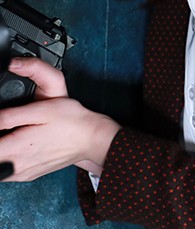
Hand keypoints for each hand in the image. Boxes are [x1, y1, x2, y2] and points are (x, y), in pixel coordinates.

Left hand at [0, 58, 119, 180]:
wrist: (94, 139)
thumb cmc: (71, 121)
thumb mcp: (41, 110)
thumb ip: (11, 116)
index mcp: (17, 148)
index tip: (3, 128)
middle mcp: (17, 166)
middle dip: (0, 143)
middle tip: (9, 132)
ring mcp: (23, 173)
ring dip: (2, 154)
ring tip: (14, 138)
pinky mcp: (30, 175)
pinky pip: (7, 173)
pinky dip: (7, 161)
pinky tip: (19, 147)